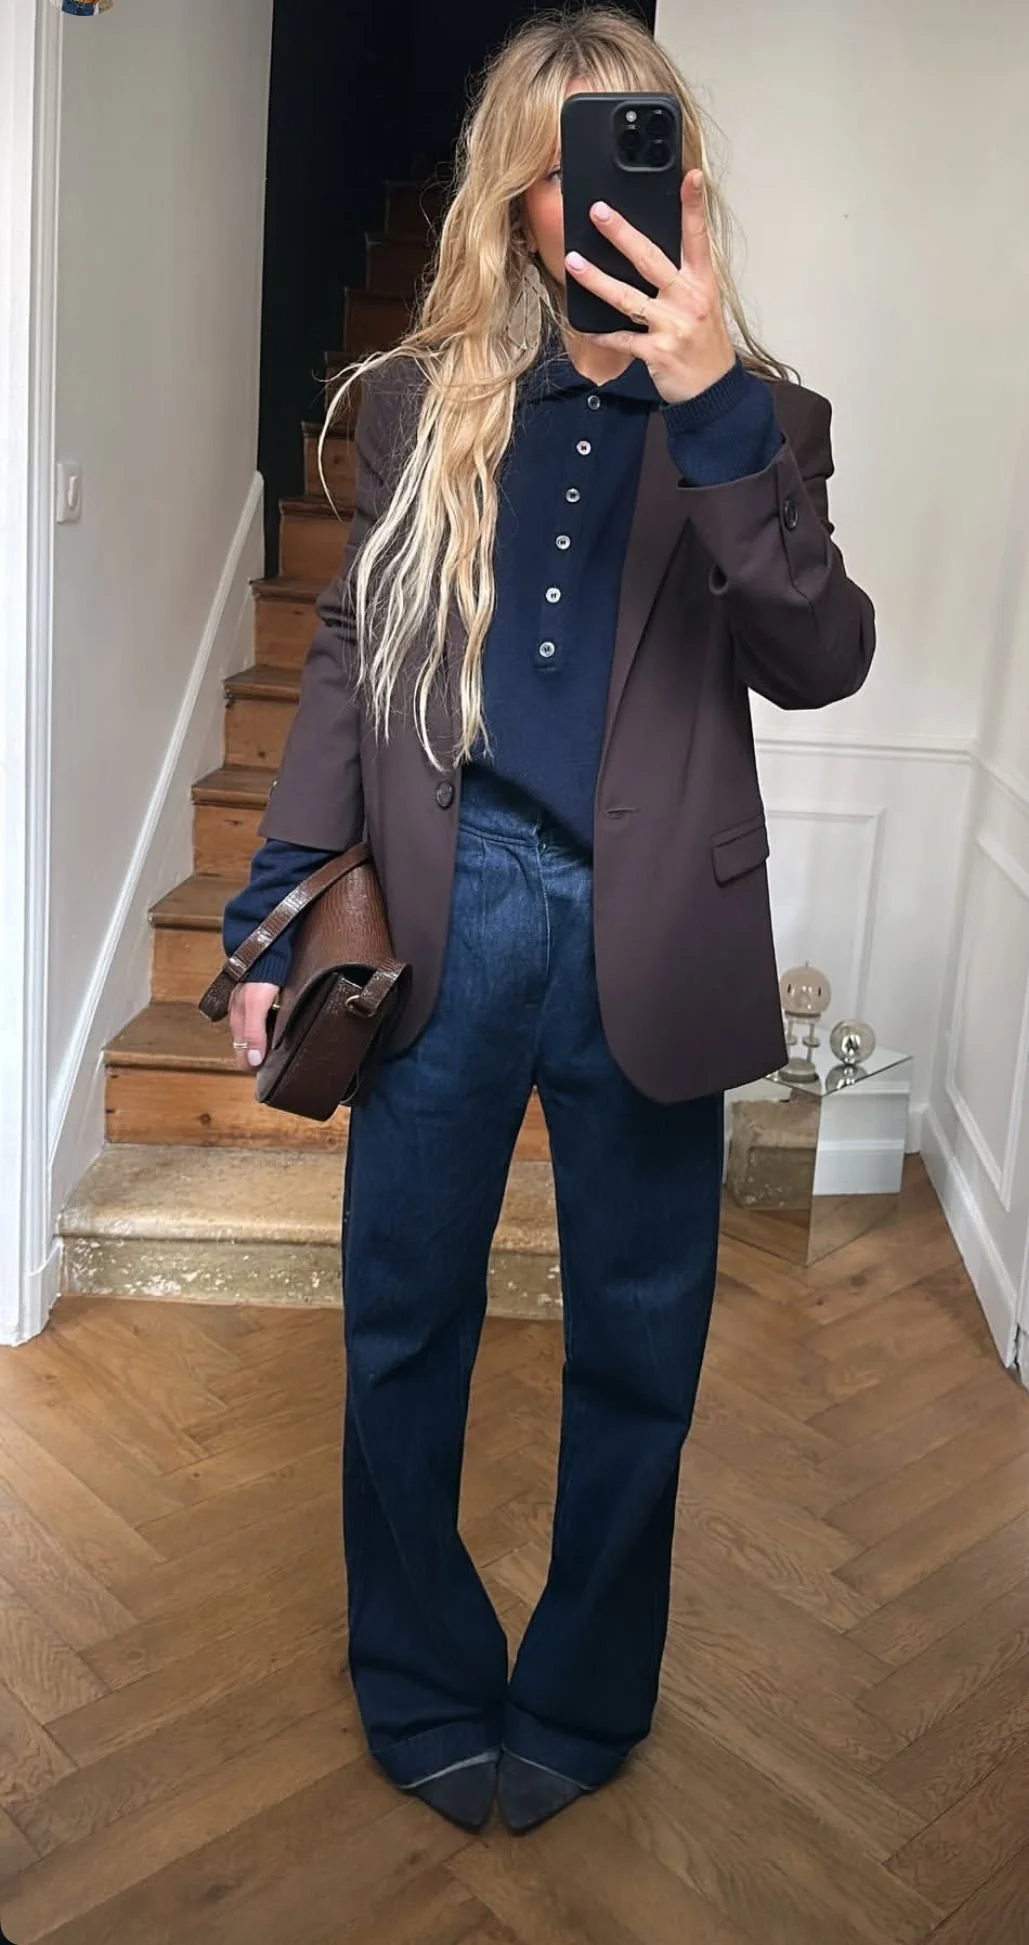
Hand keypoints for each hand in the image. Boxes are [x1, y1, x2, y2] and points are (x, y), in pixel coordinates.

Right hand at [229, 981, 279, 1071]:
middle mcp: (240, 1014)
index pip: (242, 1056)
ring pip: (252, 1032)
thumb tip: (253, 1060)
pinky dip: (265, 1028)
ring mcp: (247, 1004)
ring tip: (274, 1052)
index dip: (252, 1067)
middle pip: (246, 1045)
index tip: (266, 1076)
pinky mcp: (257, 995)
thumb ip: (253, 1032)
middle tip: (272, 1068)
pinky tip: (274, 1027)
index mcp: (238, 1020)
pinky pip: (259, 1018)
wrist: (261, 941)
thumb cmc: (258, 973)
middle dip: (255, 1058)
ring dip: (260, 1044)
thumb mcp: (256, 1005)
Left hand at [564, 169, 735, 405]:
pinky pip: (622, 340)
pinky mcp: (656, 352)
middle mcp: (688, 300)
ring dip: (596, 280)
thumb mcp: (703, 304)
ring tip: (573, 263)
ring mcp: (672, 326)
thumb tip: (646, 254)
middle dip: (622, 234)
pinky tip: (584, 328)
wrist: (713, 390)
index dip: (694, 206)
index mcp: (701, 283)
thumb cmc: (705, 344)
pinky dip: (602, 335)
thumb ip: (680, 278)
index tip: (690, 178)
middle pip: (651, 259)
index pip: (697, 237)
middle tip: (599, 212)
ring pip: (627, 297)